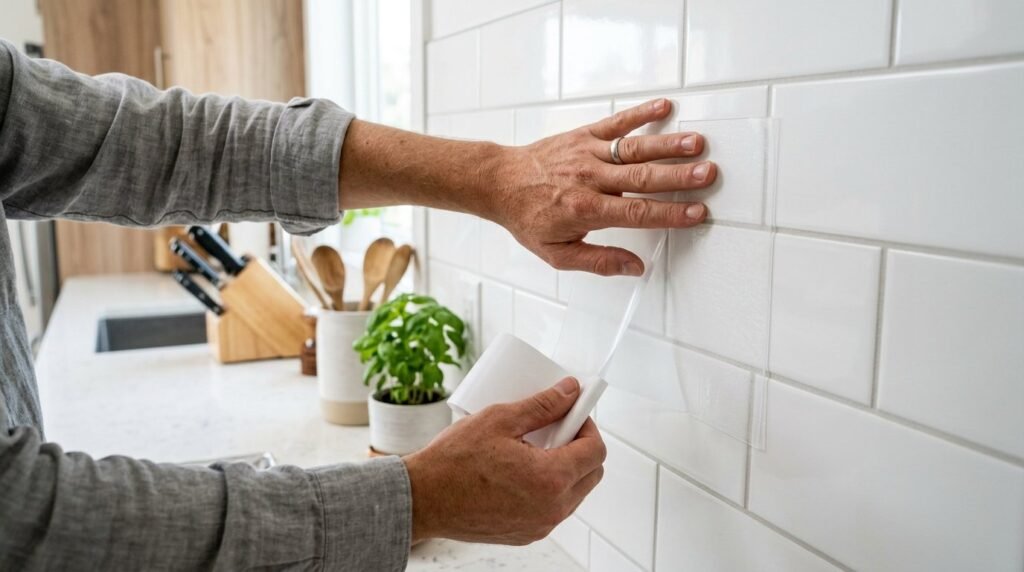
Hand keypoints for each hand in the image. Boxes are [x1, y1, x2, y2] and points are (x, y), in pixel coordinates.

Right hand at [402, 377, 605, 544]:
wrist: (423, 499)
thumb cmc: (453, 462)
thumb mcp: (500, 420)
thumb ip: (542, 405)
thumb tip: (569, 392)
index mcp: (550, 479)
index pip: (596, 451)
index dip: (588, 426)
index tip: (572, 414)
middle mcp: (551, 509)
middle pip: (592, 474)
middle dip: (581, 448)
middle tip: (556, 429)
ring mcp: (539, 526)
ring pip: (574, 493)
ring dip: (566, 469)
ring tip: (535, 449)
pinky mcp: (526, 535)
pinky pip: (552, 508)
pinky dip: (548, 488)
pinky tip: (523, 471)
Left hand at [488, 98, 715, 275]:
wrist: (499, 182)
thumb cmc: (528, 218)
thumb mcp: (557, 253)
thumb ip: (598, 261)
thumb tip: (635, 268)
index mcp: (586, 210)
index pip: (637, 213)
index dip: (669, 214)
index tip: (696, 212)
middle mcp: (589, 179)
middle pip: (642, 178)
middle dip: (678, 176)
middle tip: (709, 173)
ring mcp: (587, 153)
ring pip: (634, 148)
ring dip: (668, 144)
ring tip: (697, 141)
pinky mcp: (583, 135)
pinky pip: (615, 122)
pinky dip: (640, 113)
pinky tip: (664, 106)